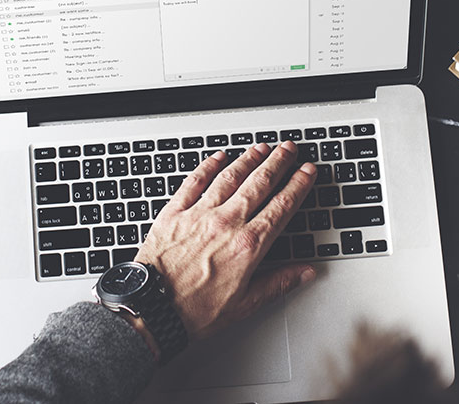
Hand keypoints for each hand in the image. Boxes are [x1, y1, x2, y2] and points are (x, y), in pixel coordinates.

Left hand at [135, 141, 316, 341]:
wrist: (151, 310)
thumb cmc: (194, 311)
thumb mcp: (245, 304)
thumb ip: (278, 283)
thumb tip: (305, 273)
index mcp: (248, 245)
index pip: (282, 206)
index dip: (298, 185)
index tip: (307, 171)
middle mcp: (226, 223)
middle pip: (259, 183)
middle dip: (278, 162)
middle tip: (289, 148)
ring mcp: (199, 214)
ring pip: (230, 177)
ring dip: (249, 159)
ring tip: (261, 148)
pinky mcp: (174, 212)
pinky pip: (194, 181)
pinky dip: (208, 166)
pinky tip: (218, 157)